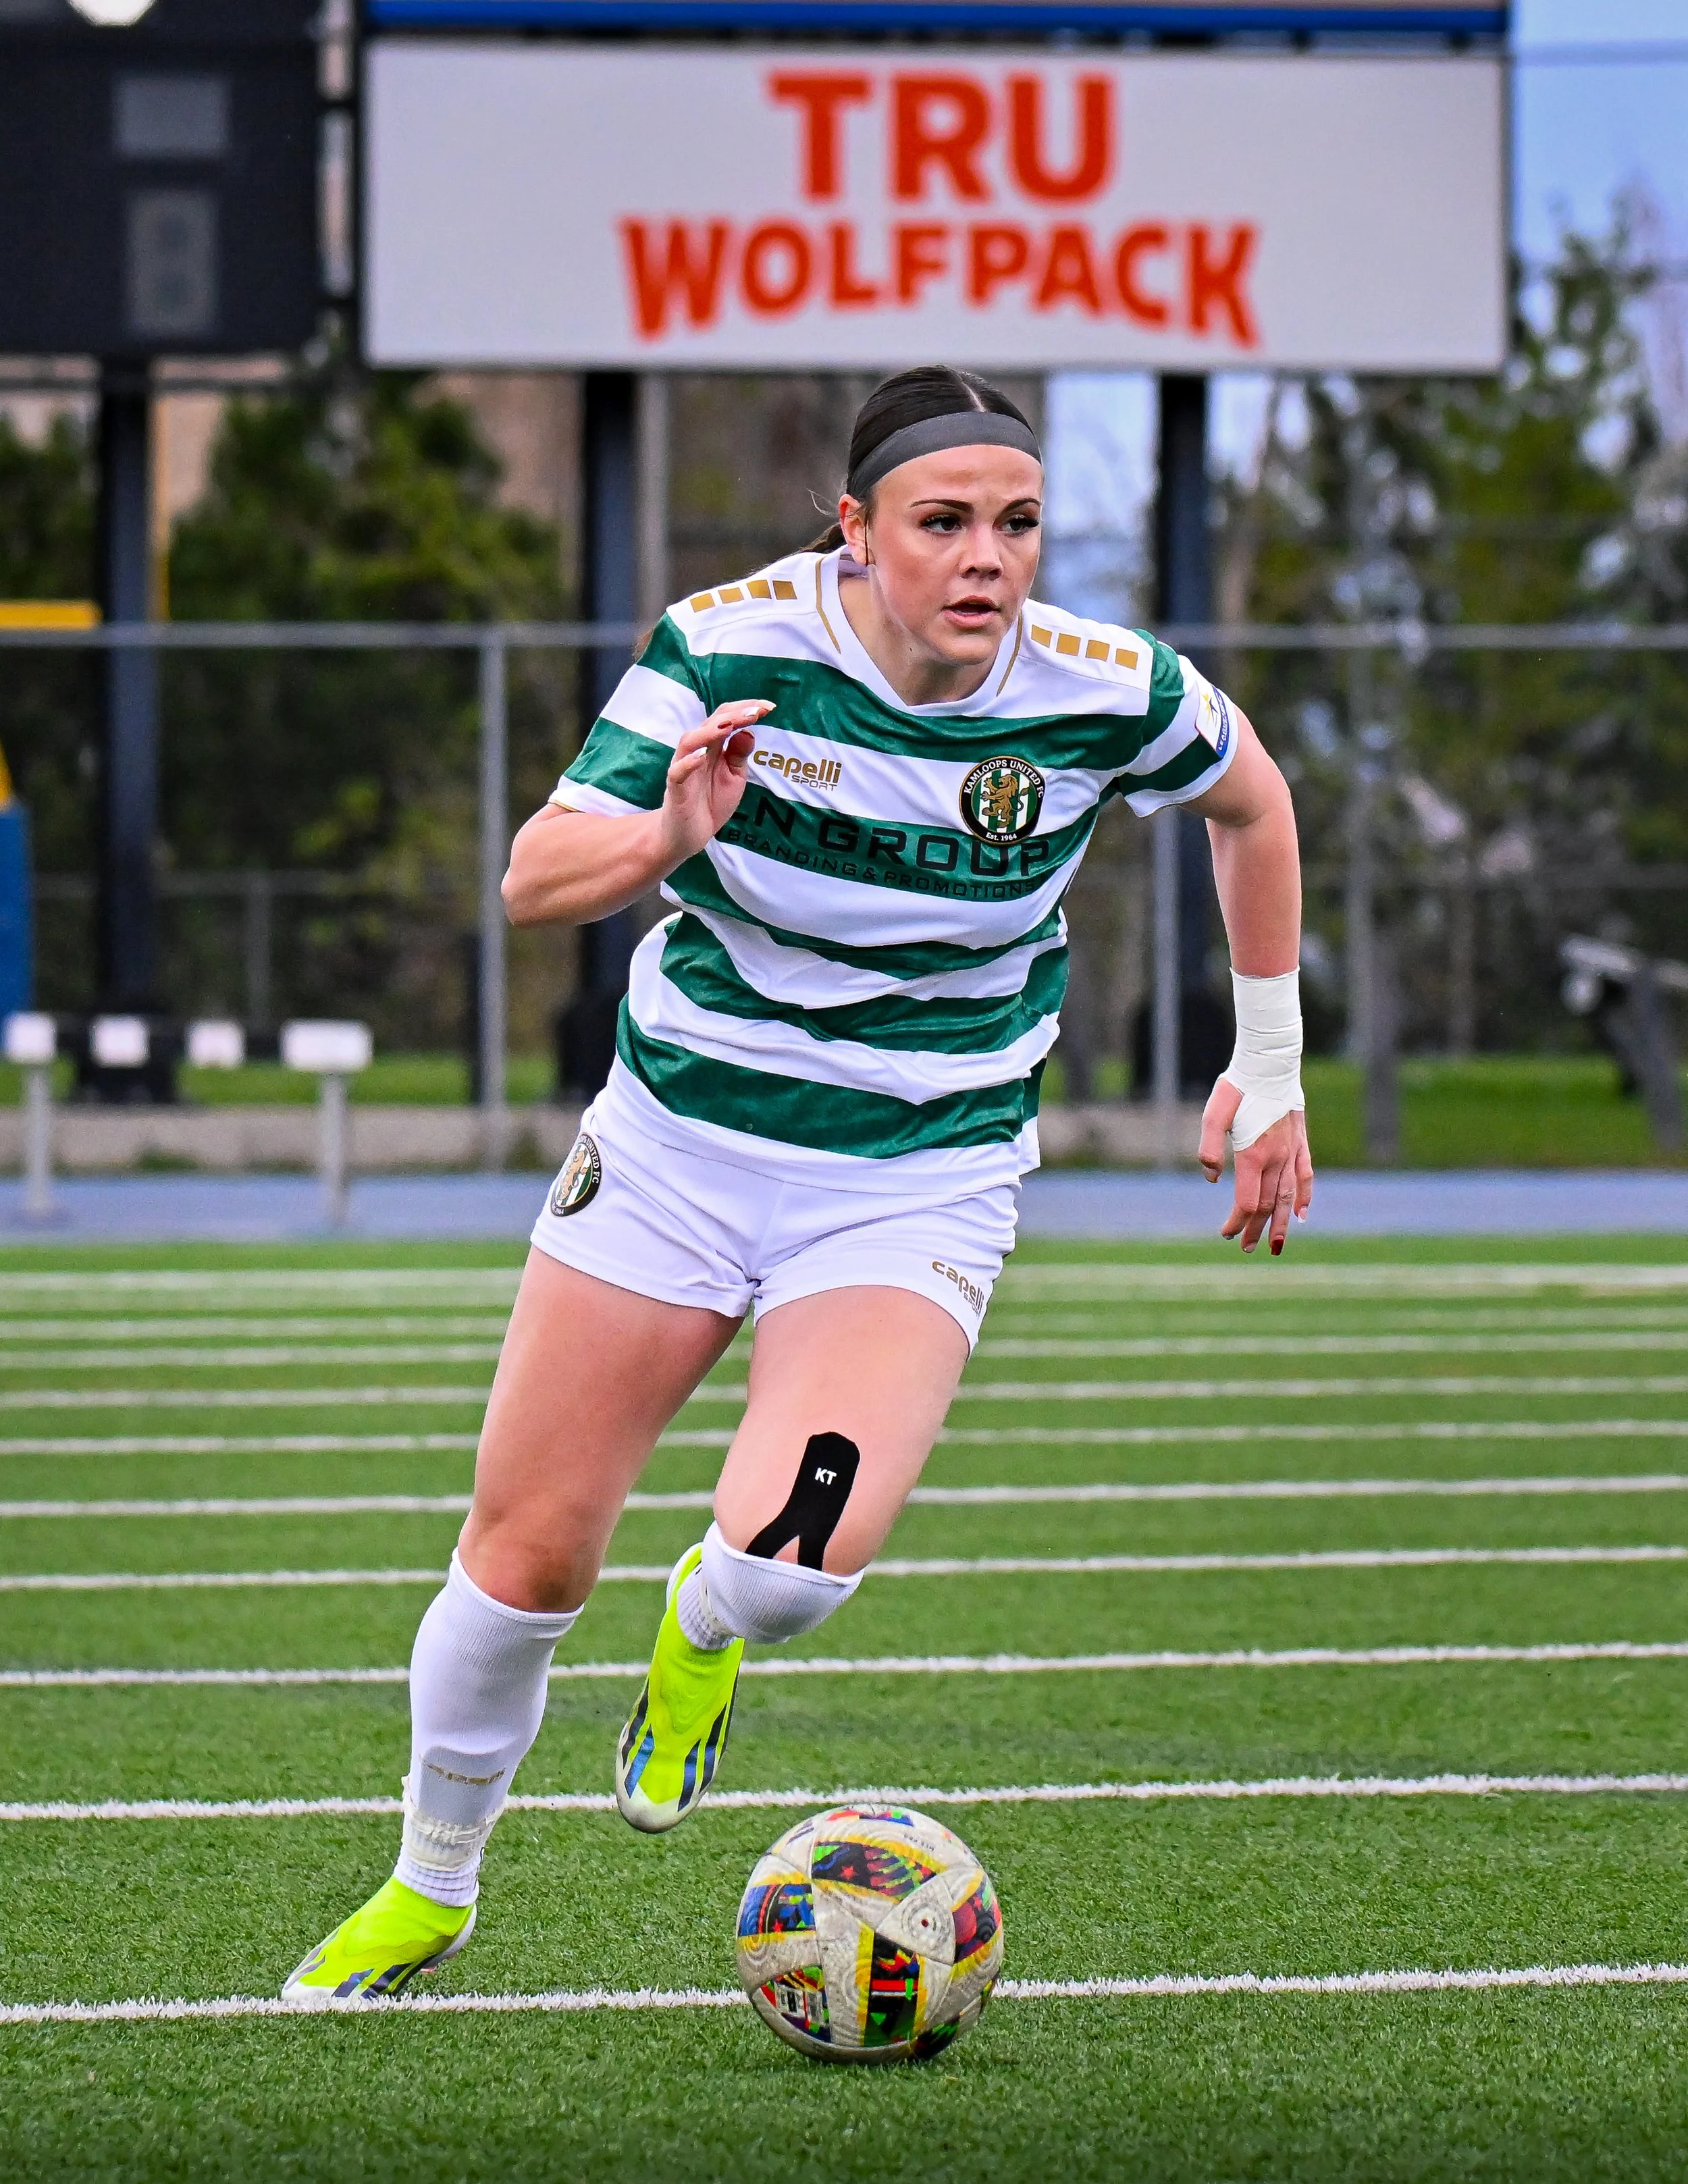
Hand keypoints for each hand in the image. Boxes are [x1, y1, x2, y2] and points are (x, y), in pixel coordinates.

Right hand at [657, 701, 771, 864]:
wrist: (689, 834)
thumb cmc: (711, 802)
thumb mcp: (734, 776)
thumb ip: (739, 755)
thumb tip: (748, 731)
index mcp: (713, 746)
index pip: (727, 718)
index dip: (746, 709)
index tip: (769, 707)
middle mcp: (697, 750)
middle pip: (712, 723)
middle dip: (735, 714)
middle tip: (757, 710)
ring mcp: (684, 767)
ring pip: (691, 740)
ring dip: (711, 730)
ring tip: (730, 724)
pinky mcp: (675, 787)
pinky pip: (678, 771)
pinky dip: (689, 762)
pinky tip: (703, 755)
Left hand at [1198, 1082, 1314, 1256]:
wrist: (1269, 1065)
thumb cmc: (1237, 1089)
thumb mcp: (1213, 1114)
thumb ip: (1209, 1147)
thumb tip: (1212, 1179)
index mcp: (1253, 1155)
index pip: (1248, 1202)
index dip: (1237, 1222)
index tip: (1226, 1233)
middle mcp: (1276, 1159)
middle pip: (1269, 1206)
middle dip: (1256, 1230)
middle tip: (1245, 1248)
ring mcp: (1291, 1152)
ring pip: (1290, 1197)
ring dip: (1283, 1224)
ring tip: (1276, 1245)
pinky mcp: (1300, 1143)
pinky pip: (1306, 1176)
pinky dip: (1305, 1197)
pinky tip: (1303, 1214)